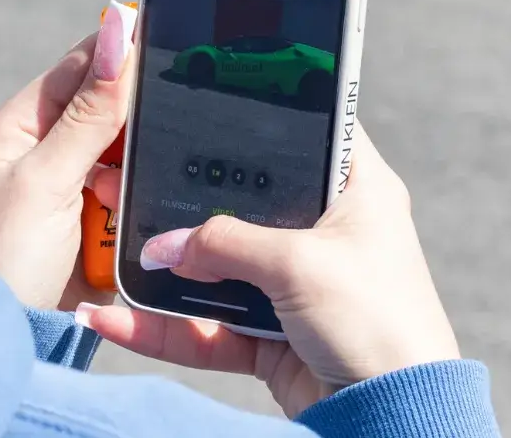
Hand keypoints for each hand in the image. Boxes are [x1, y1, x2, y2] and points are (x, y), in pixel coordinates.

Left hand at [0, 2, 136, 310]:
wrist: (10, 340)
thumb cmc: (3, 257)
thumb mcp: (46, 178)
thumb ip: (90, 111)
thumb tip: (118, 31)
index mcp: (24, 123)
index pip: (82, 65)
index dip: (122, 52)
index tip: (167, 39)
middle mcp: (52, 148)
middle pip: (116, 110)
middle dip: (132, 129)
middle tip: (124, 156)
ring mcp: (80, 186)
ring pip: (135, 154)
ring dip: (133, 175)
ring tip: (105, 203)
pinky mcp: (106, 222)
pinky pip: (141, 193)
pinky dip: (141, 204)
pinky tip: (125, 222)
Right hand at [78, 124, 460, 417]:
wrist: (395, 415)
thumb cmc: (378, 320)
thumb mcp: (299, 264)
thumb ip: (225, 244)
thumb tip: (162, 246)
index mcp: (358, 191)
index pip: (308, 135)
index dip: (262, 119)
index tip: (204, 105)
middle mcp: (328, 232)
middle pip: (248, 205)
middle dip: (191, 205)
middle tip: (135, 180)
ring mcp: (298, 285)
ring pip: (221, 269)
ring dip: (171, 272)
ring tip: (115, 254)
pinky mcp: (275, 335)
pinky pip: (211, 325)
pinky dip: (167, 328)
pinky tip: (118, 321)